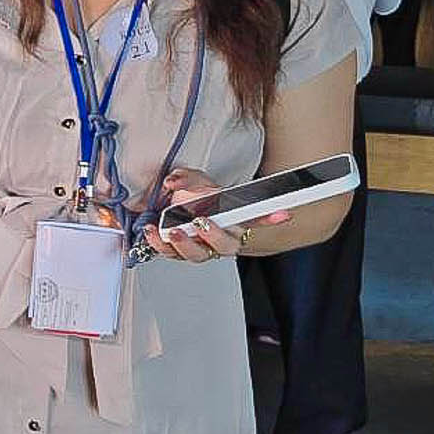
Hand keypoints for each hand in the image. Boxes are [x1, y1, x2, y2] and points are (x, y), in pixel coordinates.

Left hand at [144, 166, 288, 263]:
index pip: (255, 219)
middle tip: (202, 223)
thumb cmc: (196, 198)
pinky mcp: (177, 252)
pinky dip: (158, 243)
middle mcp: (219, 238)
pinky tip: (151, 231)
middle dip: (214, 235)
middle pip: (225, 246)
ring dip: (184, 244)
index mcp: (233, 221)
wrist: (179, 213)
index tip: (283, 213)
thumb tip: (173, 182)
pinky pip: (170, 253)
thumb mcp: (195, 181)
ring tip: (172, 231)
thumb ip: (187, 178)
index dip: (268, 218)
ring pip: (197, 255)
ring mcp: (199, 247)